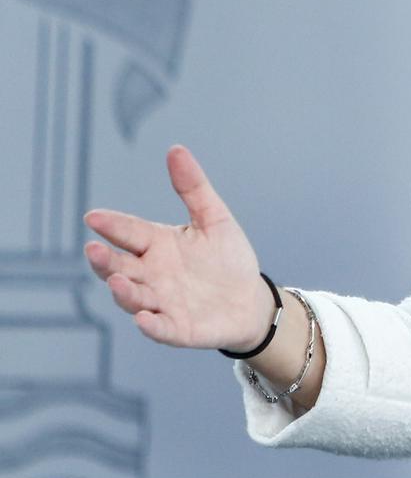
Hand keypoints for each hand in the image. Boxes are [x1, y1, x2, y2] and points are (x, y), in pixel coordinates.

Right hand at [83, 145, 271, 352]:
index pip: (128, 232)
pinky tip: (145, 319)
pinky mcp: (177, 328)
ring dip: (123, 291)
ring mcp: (161, 302)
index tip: (93, 217)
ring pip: (133, 298)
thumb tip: (175, 149)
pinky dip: (152, 325)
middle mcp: (151, 274)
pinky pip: (161, 328)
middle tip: (94, 250)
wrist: (250, 300)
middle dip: (105, 260)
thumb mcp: (214, 219)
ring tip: (117, 280)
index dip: (111, 225)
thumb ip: (193, 188)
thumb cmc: (227, 259)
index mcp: (157, 245)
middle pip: (119, 266)